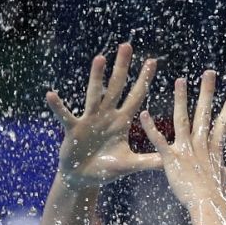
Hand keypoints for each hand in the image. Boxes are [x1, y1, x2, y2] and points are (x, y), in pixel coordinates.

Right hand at [46, 42, 160, 188]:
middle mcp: (106, 116)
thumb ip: (151, 161)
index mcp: (122, 122)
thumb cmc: (108, 169)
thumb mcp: (132, 164)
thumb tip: (173, 160)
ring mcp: (89, 120)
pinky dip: (58, 107)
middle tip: (127, 46)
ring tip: (100, 59)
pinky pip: (65, 116)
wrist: (84, 178)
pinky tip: (51, 95)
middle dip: (122, 68)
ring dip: (97, 77)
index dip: (144, 80)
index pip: (136, 97)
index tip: (152, 62)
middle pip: (116, 87)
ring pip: (94, 95)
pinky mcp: (73, 130)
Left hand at [138, 70, 225, 209]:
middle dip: (207, 92)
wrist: (208, 206)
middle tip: (210, 73)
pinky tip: (143, 113)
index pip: (224, 122)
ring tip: (179, 80)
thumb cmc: (217, 201)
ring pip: (182, 119)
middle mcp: (201, 145)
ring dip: (180, 99)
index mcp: (214, 149)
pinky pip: (158, 140)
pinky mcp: (171, 158)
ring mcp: (186, 149)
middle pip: (204, 113)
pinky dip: (151, 127)